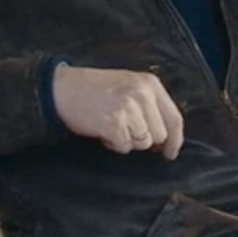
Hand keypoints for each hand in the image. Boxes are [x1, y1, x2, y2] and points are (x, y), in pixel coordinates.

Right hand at [52, 65, 184, 158]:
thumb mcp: (130, 86)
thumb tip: (164, 140)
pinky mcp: (113, 123)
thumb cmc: (95, 89)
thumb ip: (150, 106)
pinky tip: (104, 131)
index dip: (175, 140)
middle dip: (145, 139)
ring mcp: (128, 108)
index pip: (174, 118)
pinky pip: (124, 146)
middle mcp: (143, 94)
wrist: (62, 88)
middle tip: (126, 130)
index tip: (171, 153)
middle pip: (160, 134)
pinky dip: (114, 143)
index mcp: (150, 84)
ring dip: (128, 141)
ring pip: (143, 142)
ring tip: (113, 126)